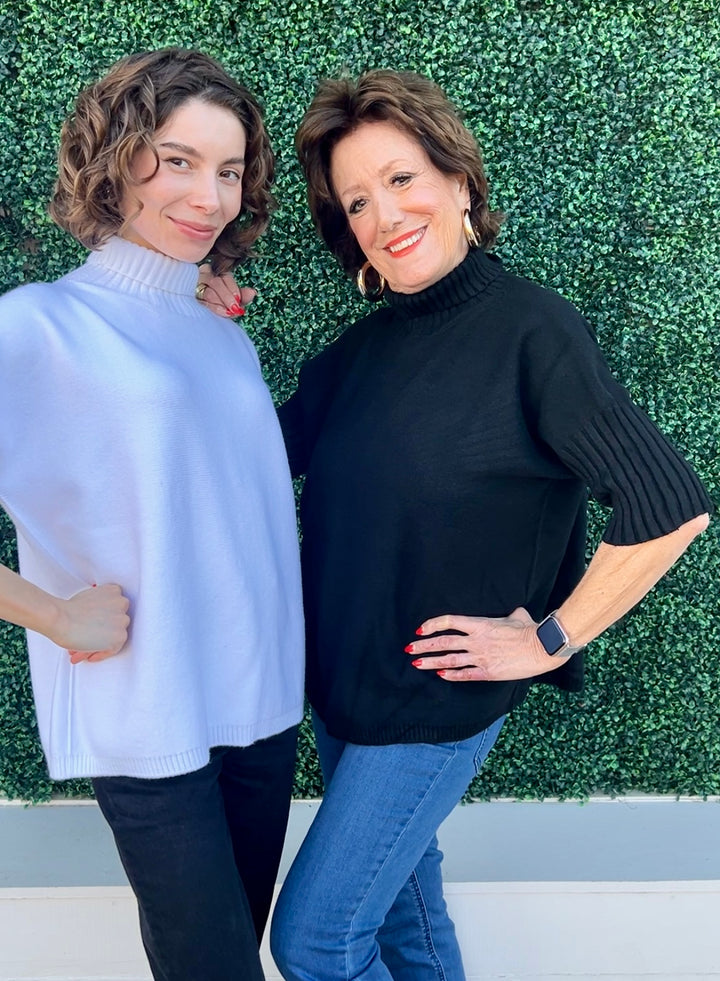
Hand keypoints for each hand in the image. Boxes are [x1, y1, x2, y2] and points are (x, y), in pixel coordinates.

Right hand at [51, 584, 130, 663]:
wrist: (61, 618)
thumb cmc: (67, 610)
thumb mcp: (86, 600)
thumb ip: (98, 607)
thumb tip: (96, 620)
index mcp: (114, 591)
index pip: (113, 609)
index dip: (101, 621)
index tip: (93, 628)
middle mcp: (122, 603)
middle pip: (113, 624)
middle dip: (98, 634)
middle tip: (84, 640)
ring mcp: (122, 620)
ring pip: (112, 637)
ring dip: (97, 645)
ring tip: (82, 652)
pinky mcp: (120, 635)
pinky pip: (113, 649)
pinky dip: (101, 653)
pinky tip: (89, 656)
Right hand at [196, 263, 255, 317]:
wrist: (197, 313)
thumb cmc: (218, 303)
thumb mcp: (232, 299)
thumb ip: (242, 296)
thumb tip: (253, 293)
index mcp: (215, 271)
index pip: (225, 276)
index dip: (233, 289)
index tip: (239, 300)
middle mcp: (203, 275)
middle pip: (216, 283)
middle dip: (228, 298)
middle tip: (235, 309)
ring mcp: (193, 285)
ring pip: (208, 293)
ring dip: (220, 304)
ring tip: (228, 313)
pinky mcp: (187, 297)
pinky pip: (200, 303)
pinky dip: (211, 309)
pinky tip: (215, 315)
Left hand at [406, 607, 568, 681]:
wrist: (542, 647)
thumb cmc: (530, 628)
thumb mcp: (516, 615)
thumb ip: (508, 615)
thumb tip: (512, 613)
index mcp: (480, 624)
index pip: (449, 621)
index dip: (432, 624)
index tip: (421, 629)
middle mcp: (477, 641)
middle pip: (443, 642)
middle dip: (424, 646)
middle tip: (409, 649)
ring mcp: (481, 657)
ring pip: (450, 659)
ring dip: (432, 662)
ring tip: (417, 664)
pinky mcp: (489, 672)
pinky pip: (465, 674)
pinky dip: (451, 675)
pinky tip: (440, 675)